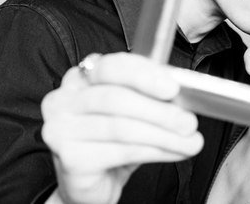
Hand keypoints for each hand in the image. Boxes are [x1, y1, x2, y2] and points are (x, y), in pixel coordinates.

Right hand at [41, 53, 202, 203]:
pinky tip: (172, 153)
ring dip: (162, 135)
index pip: (112, 67)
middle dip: (159, 111)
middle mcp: (64, 99)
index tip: (173, 88)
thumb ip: (152, 97)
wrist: (93, 183)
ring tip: (188, 141)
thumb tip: (183, 99)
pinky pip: (119, 151)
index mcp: (82, 77)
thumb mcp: (135, 111)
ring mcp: (61, 128)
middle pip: (116, 98)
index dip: (144, 75)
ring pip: (120, 126)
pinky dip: (153, 152)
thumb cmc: (113, 141)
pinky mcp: (69, 157)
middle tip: (188, 122)